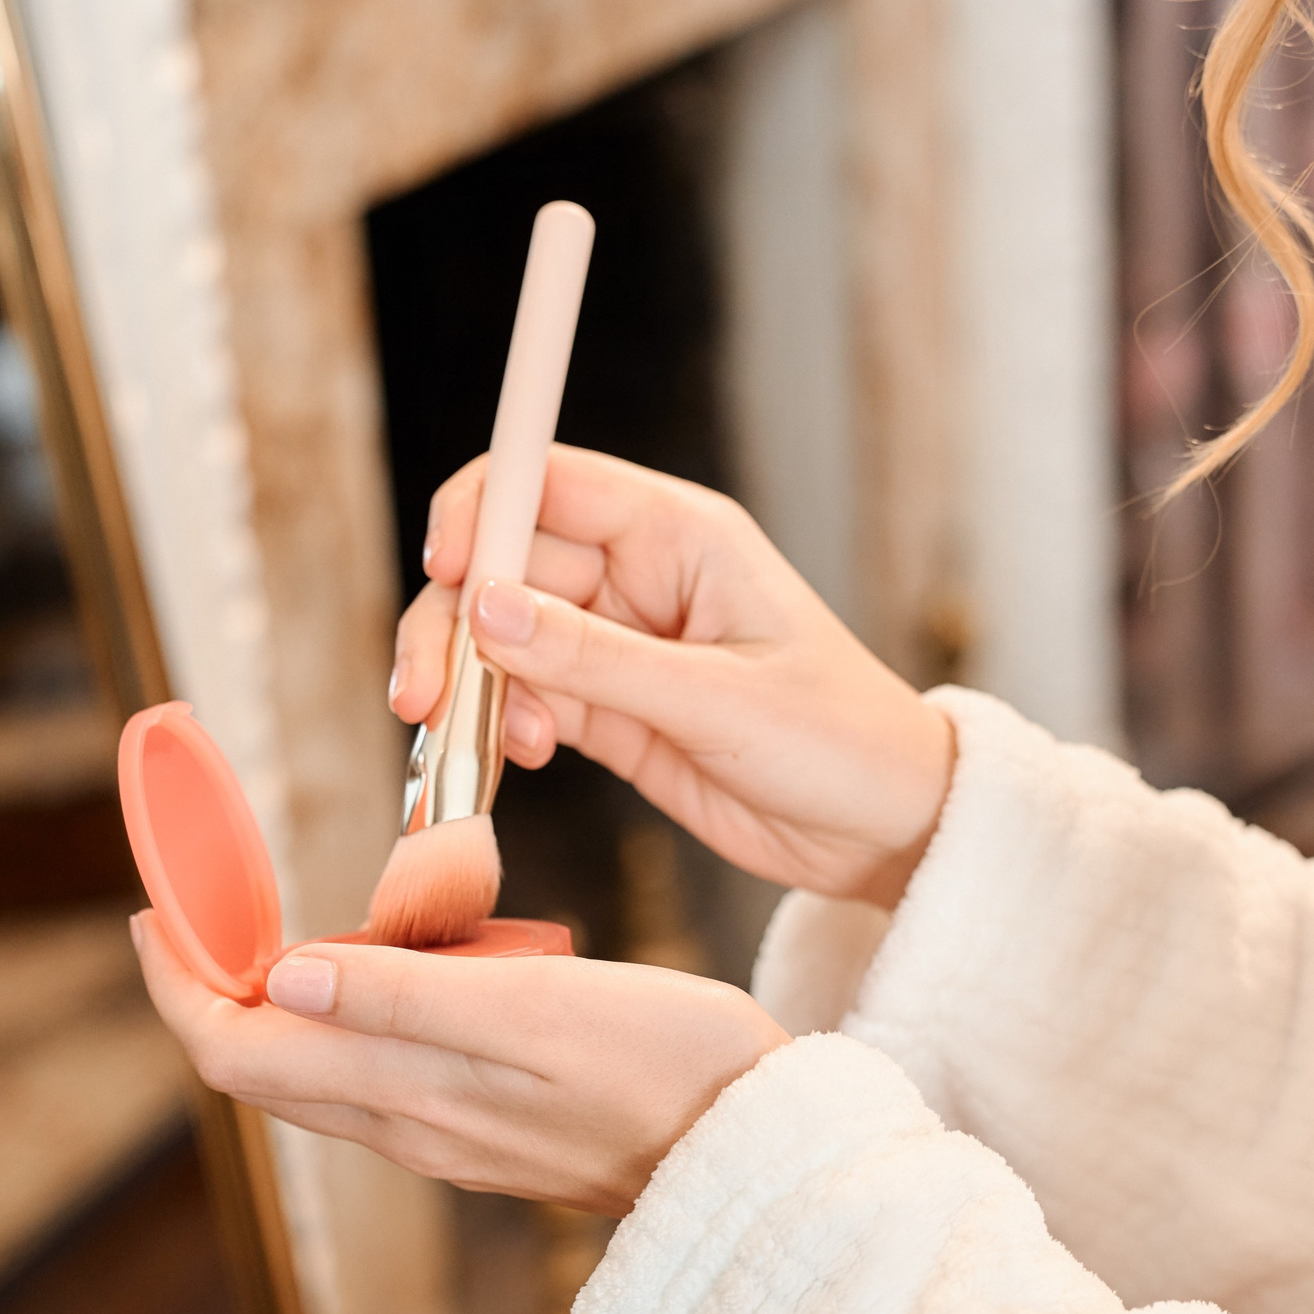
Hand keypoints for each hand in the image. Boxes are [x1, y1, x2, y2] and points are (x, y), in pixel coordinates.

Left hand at [134, 913, 789, 1214]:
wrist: (762, 1152)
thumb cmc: (674, 1069)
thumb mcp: (542, 1009)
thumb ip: (407, 998)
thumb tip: (280, 979)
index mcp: (411, 1092)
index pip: (239, 1049)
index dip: (181, 979)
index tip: (156, 908)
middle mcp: (414, 1125)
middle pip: (263, 1066)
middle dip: (214, 982)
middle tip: (201, 903)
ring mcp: (450, 1134)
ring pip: (319, 1073)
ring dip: (283, 1000)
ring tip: (289, 922)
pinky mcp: (491, 1130)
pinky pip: (380, 1077)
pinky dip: (351, 1018)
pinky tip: (394, 971)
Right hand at [393, 445, 953, 907]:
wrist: (887, 830)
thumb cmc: (840, 742)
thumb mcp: (720, 701)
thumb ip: (597, 659)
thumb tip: (486, 609)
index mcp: (681, 536)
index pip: (548, 483)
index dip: (481, 513)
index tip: (446, 572)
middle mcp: (642, 578)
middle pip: (504, 567)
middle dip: (453, 625)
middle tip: (425, 699)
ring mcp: (622, 647)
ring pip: (503, 640)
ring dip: (471, 686)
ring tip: (473, 743)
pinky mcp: (612, 713)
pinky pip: (528, 701)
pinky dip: (503, 728)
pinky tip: (520, 760)